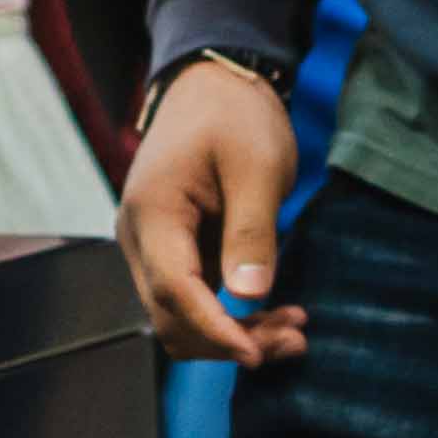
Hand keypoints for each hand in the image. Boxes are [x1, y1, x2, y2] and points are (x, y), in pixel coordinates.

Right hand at [119, 63, 308, 367]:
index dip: (215, 329)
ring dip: (233, 332)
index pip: (174, 291)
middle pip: (174, 316)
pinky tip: (278, 312)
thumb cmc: (235, 116)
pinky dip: (232, 314)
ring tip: (295, 332)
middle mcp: (141, 240)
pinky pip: (196, 298)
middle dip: (229, 340)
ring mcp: (155, 249)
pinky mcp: (177, 251)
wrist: (214, 84)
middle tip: (296, 340)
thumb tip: (246, 296)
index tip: (256, 354)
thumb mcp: (257, 166)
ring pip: (183, 315)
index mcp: (153, 216)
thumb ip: (252, 230)